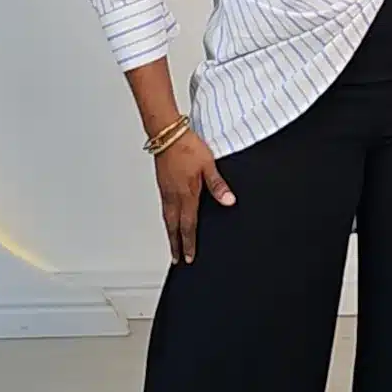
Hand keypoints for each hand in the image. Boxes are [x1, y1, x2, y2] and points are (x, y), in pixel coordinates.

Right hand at [154, 131, 235, 263]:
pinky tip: (169, 217)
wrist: (167, 134)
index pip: (188, 226)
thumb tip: (229, 201)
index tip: (188, 257)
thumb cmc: (187, 147)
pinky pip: (164, 207)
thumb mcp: (209, 165)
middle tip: (176, 258)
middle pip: (173, 226)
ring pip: (166, 218)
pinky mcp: (162, 183)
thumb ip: (218, 185)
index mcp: (186, 195)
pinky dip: (166, 218)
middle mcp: (173, 195)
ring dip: (170, 232)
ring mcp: (166, 190)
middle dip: (175, 244)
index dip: (188, 243)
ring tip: (172, 242)